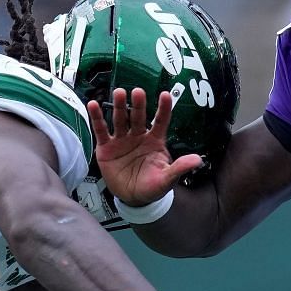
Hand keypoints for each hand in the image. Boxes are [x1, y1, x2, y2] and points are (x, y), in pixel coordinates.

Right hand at [87, 87, 202, 207]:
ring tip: (119, 93)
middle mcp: (139, 136)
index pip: (161, 121)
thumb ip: (180, 167)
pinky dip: (97, 118)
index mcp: (155, 141)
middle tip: (138, 92)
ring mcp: (122, 140)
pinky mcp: (107, 147)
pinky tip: (93, 105)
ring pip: (121, 119)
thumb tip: (197, 160)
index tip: (165, 95)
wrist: (132, 198)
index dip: (163, 108)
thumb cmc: (152, 186)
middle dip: (138, 104)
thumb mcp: (167, 179)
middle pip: (139, 116)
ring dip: (120, 106)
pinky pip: (102, 130)